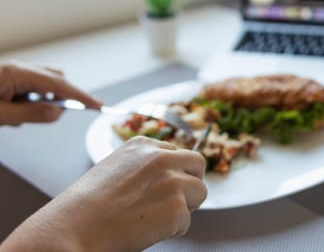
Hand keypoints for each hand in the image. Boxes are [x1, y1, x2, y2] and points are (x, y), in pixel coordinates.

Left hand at [0, 61, 101, 125]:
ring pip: (44, 87)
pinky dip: (32, 103)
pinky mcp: (11, 81)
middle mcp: (18, 69)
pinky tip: (14, 113)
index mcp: (16, 73)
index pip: (57, 84)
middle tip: (54, 116)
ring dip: (43, 102)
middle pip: (54, 81)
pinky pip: (32, 91)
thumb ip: (29, 113)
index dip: (79, 95)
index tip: (97, 104)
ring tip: (19, 117)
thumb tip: (57, 112)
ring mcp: (14, 74)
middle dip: (60, 99)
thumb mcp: (0, 114)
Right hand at [0, 136, 206, 251]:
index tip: (162, 186)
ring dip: (184, 207)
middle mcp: (162, 157)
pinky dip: (172, 230)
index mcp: (144, 144)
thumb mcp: (115, 167)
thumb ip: (144, 165)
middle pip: (198, 164)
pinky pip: (187, 221)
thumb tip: (168, 176)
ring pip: (199, 192)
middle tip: (175, 201)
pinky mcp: (176, 208)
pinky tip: (147, 230)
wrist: (72, 228)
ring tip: (155, 218)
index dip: (174, 172)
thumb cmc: (86, 205)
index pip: (177, 152)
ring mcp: (172, 181)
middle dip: (191, 182)